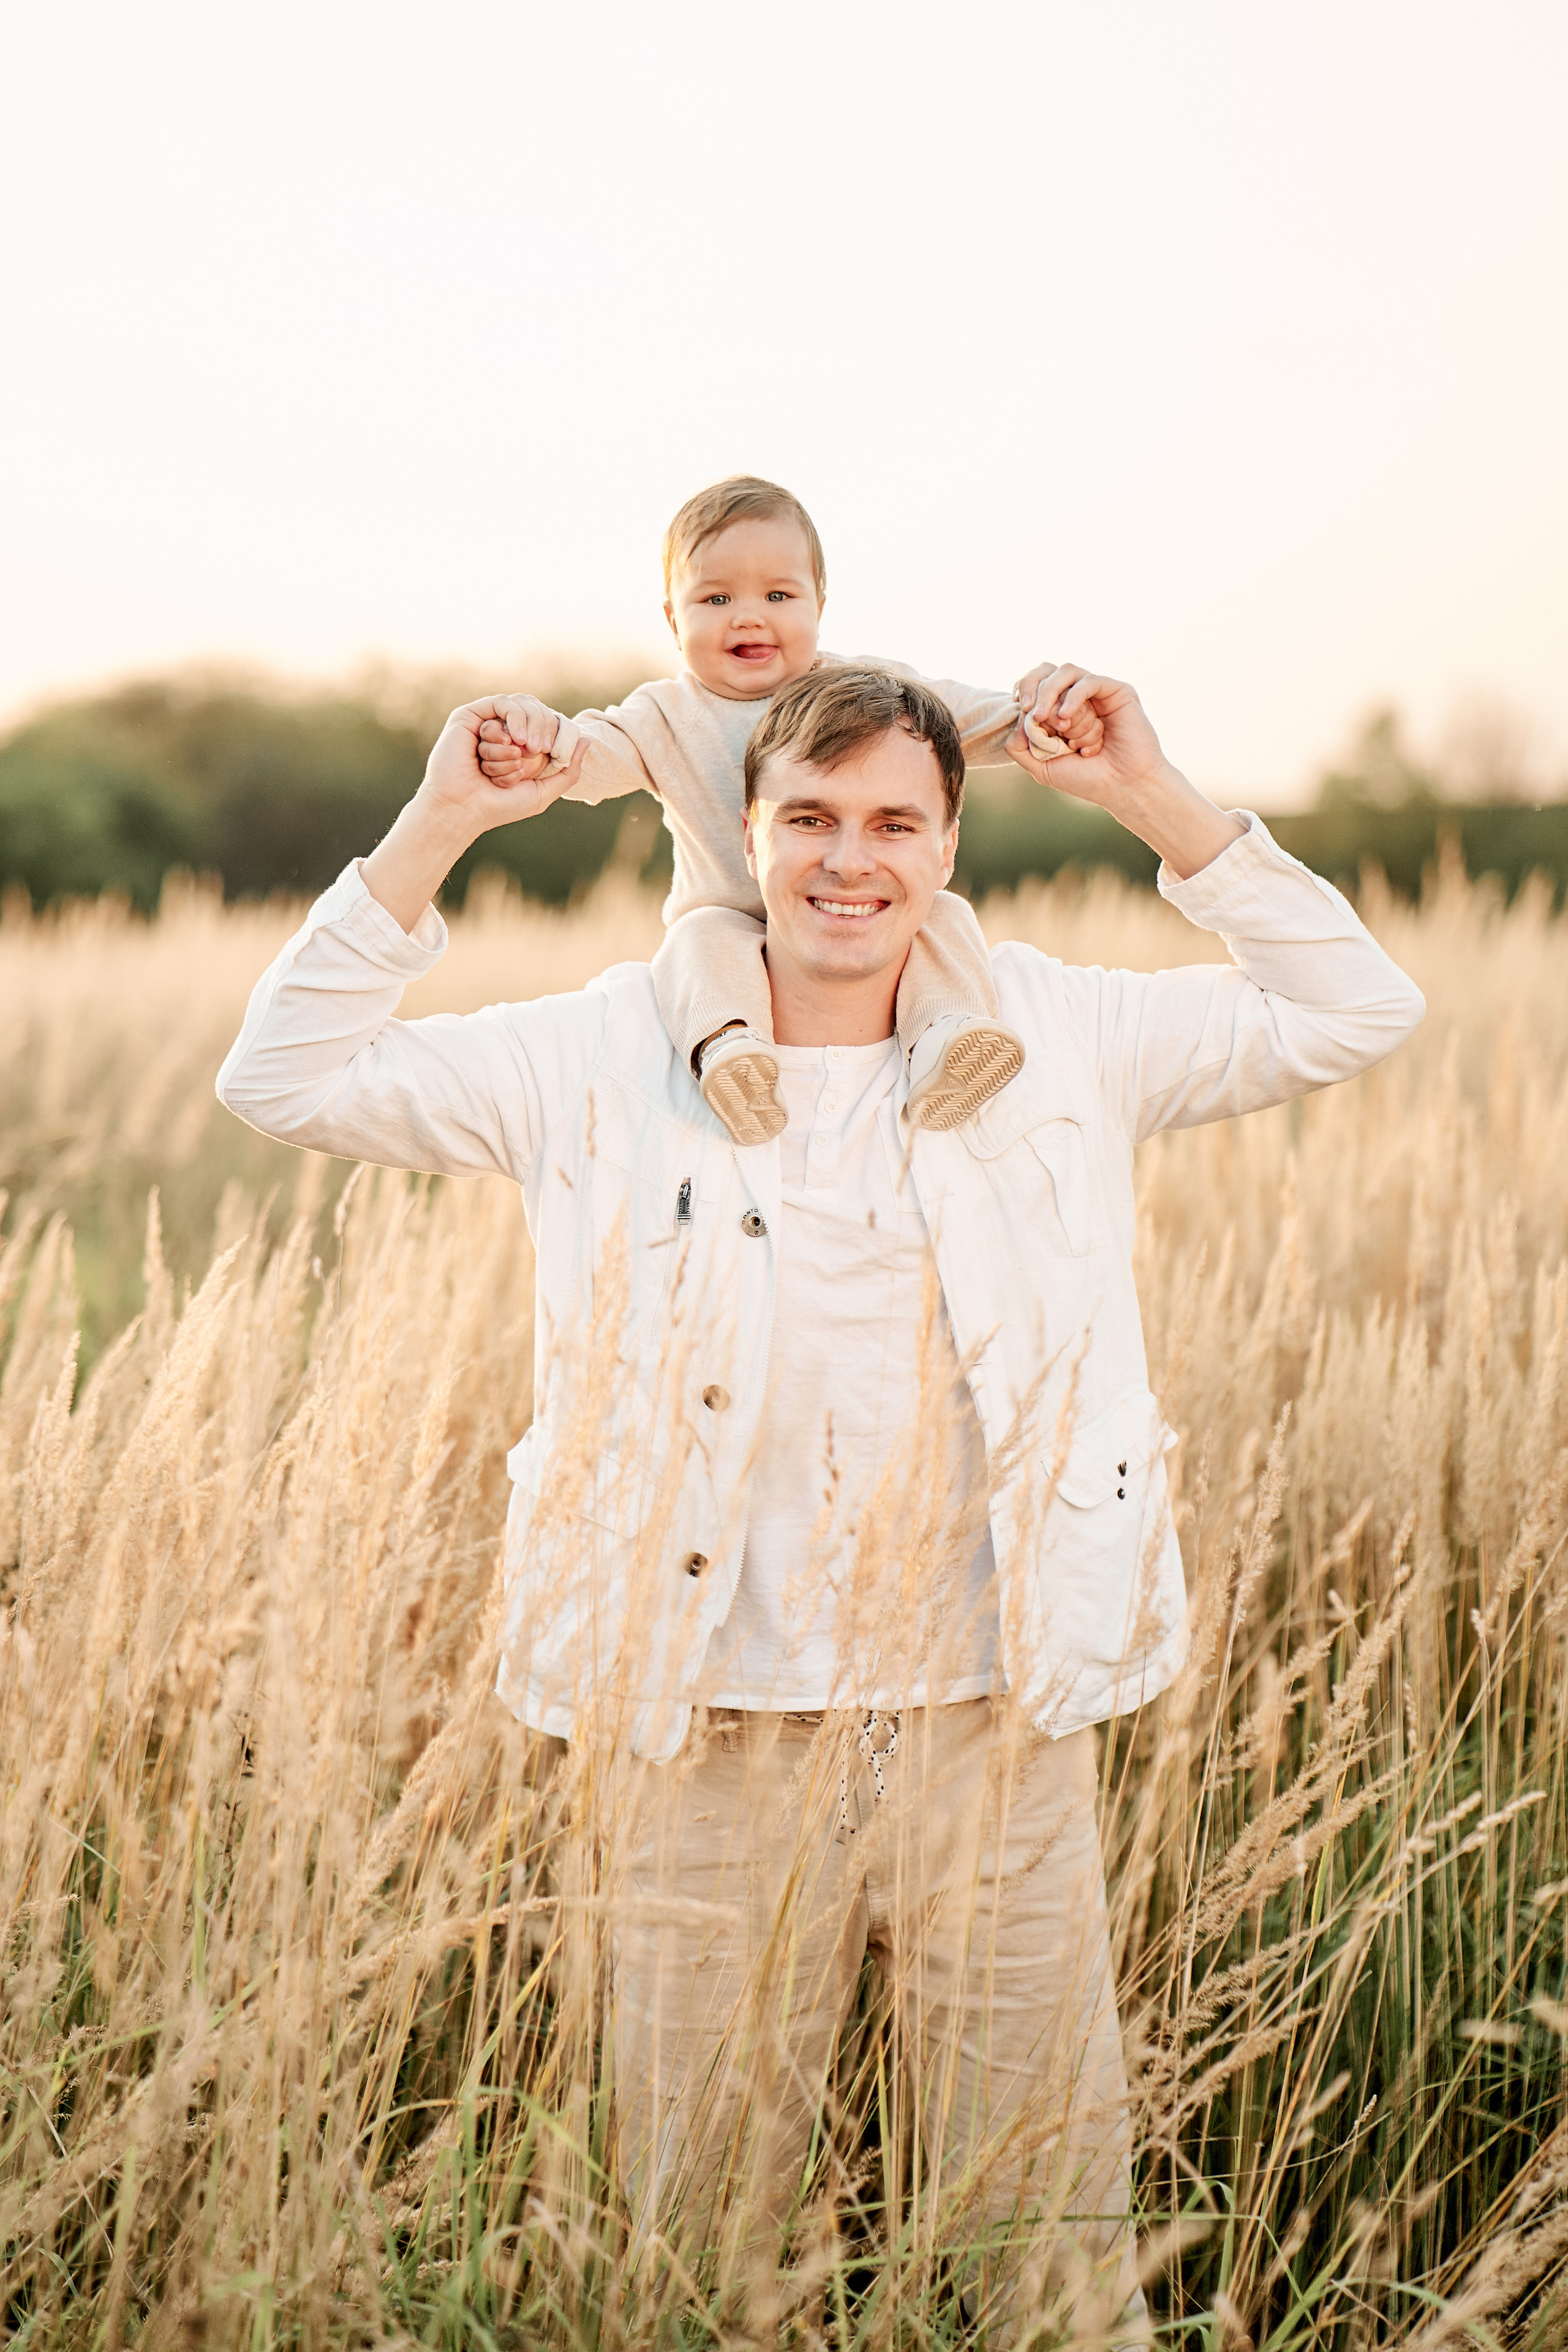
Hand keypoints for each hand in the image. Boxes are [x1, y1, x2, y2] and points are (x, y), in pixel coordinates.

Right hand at [421, 697, 583, 835]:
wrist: (465, 809)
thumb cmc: (500, 805)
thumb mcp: (543, 792)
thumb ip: (568, 770)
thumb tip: (586, 740)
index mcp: (521, 746)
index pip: (547, 721)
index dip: (554, 728)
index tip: (552, 749)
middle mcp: (504, 731)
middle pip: (535, 708)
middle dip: (543, 726)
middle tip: (538, 749)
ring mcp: (487, 722)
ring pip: (519, 705)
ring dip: (523, 730)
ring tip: (519, 754)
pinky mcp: (470, 716)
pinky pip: (500, 703)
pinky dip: (510, 720)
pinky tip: (510, 742)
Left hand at [1003, 664, 1245, 878]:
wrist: (1122, 787)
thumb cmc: (1085, 778)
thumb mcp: (1041, 766)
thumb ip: (1019, 745)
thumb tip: (1015, 718)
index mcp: (1057, 710)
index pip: (1033, 684)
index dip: (1024, 692)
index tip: (1022, 712)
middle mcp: (1075, 697)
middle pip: (1046, 670)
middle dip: (1034, 689)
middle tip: (1033, 713)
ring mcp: (1096, 693)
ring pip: (1065, 672)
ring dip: (1054, 696)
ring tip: (1056, 722)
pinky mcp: (1116, 691)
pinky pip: (1088, 681)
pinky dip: (1074, 698)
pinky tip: (1067, 718)